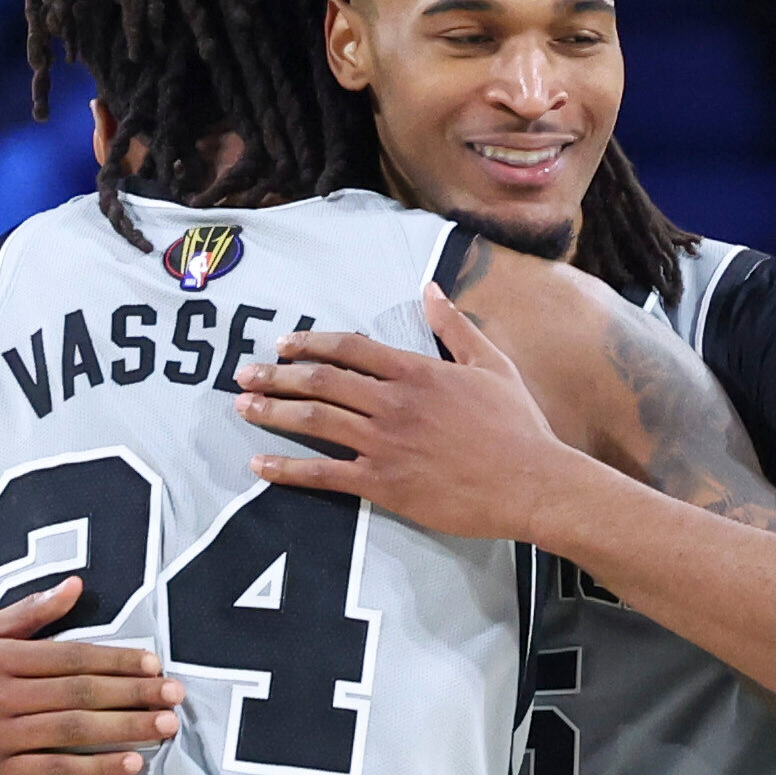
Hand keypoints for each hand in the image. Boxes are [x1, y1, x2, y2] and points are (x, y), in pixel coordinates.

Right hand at [0, 580, 179, 774]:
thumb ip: (28, 614)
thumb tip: (76, 585)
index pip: (69, 656)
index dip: (116, 661)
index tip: (156, 665)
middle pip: (77, 692)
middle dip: (132, 694)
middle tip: (176, 696)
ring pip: (72, 729)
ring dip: (125, 728)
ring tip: (166, 727)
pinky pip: (55, 768)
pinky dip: (96, 767)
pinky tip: (131, 763)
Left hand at [238, 290, 591, 544]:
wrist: (532, 482)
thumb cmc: (518, 426)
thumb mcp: (492, 364)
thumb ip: (455, 327)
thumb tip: (431, 290)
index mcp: (416, 371)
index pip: (350, 348)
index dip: (311, 342)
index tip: (284, 343)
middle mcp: (393, 403)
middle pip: (321, 381)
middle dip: (277, 375)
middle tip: (245, 373)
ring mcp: (385, 444)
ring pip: (316, 420)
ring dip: (274, 411)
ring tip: (243, 406)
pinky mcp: (384, 484)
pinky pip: (325, 474)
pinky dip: (289, 469)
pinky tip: (261, 464)